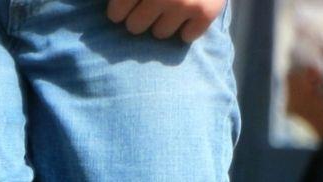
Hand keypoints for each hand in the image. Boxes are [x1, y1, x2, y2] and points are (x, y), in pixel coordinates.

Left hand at [106, 0, 223, 41]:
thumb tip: (116, 8)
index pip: (116, 13)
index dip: (119, 11)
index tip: (126, 6)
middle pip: (135, 27)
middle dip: (140, 17)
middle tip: (151, 5)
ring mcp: (185, 3)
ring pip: (159, 34)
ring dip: (163, 22)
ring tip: (172, 6)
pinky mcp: (206, 11)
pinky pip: (187, 36)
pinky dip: (188, 28)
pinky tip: (190, 13)